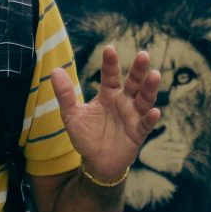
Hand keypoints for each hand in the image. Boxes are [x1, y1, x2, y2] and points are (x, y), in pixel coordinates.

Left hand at [54, 46, 163, 183]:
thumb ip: (65, 94)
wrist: (96, 162)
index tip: (109, 49)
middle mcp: (124, 101)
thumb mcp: (72, 115)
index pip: (110, 75)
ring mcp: (133, 116)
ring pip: (144, 99)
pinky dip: (151, 118)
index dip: (110, 63)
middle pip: (133, 83)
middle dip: (138, 70)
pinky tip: (154, 112)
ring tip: (155, 75)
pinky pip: (146, 124)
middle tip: (143, 54)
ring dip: (150, 88)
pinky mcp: (138, 132)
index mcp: (108, 94)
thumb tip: (55, 70)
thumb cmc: (86, 136)